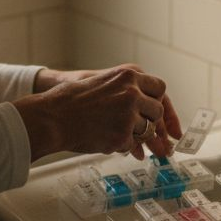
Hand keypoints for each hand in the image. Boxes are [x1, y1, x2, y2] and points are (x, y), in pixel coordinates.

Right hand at [15, 65, 183, 160]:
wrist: (51, 116)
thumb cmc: (71, 101)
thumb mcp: (103, 83)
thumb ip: (127, 92)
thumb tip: (149, 112)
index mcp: (128, 75)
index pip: (160, 89)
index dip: (164, 107)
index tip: (169, 124)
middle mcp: (132, 92)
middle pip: (157, 111)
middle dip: (152, 124)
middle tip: (146, 134)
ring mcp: (129, 114)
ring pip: (147, 130)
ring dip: (137, 137)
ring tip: (121, 137)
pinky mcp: (122, 134)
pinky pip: (131, 144)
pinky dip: (121, 146)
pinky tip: (106, 141)